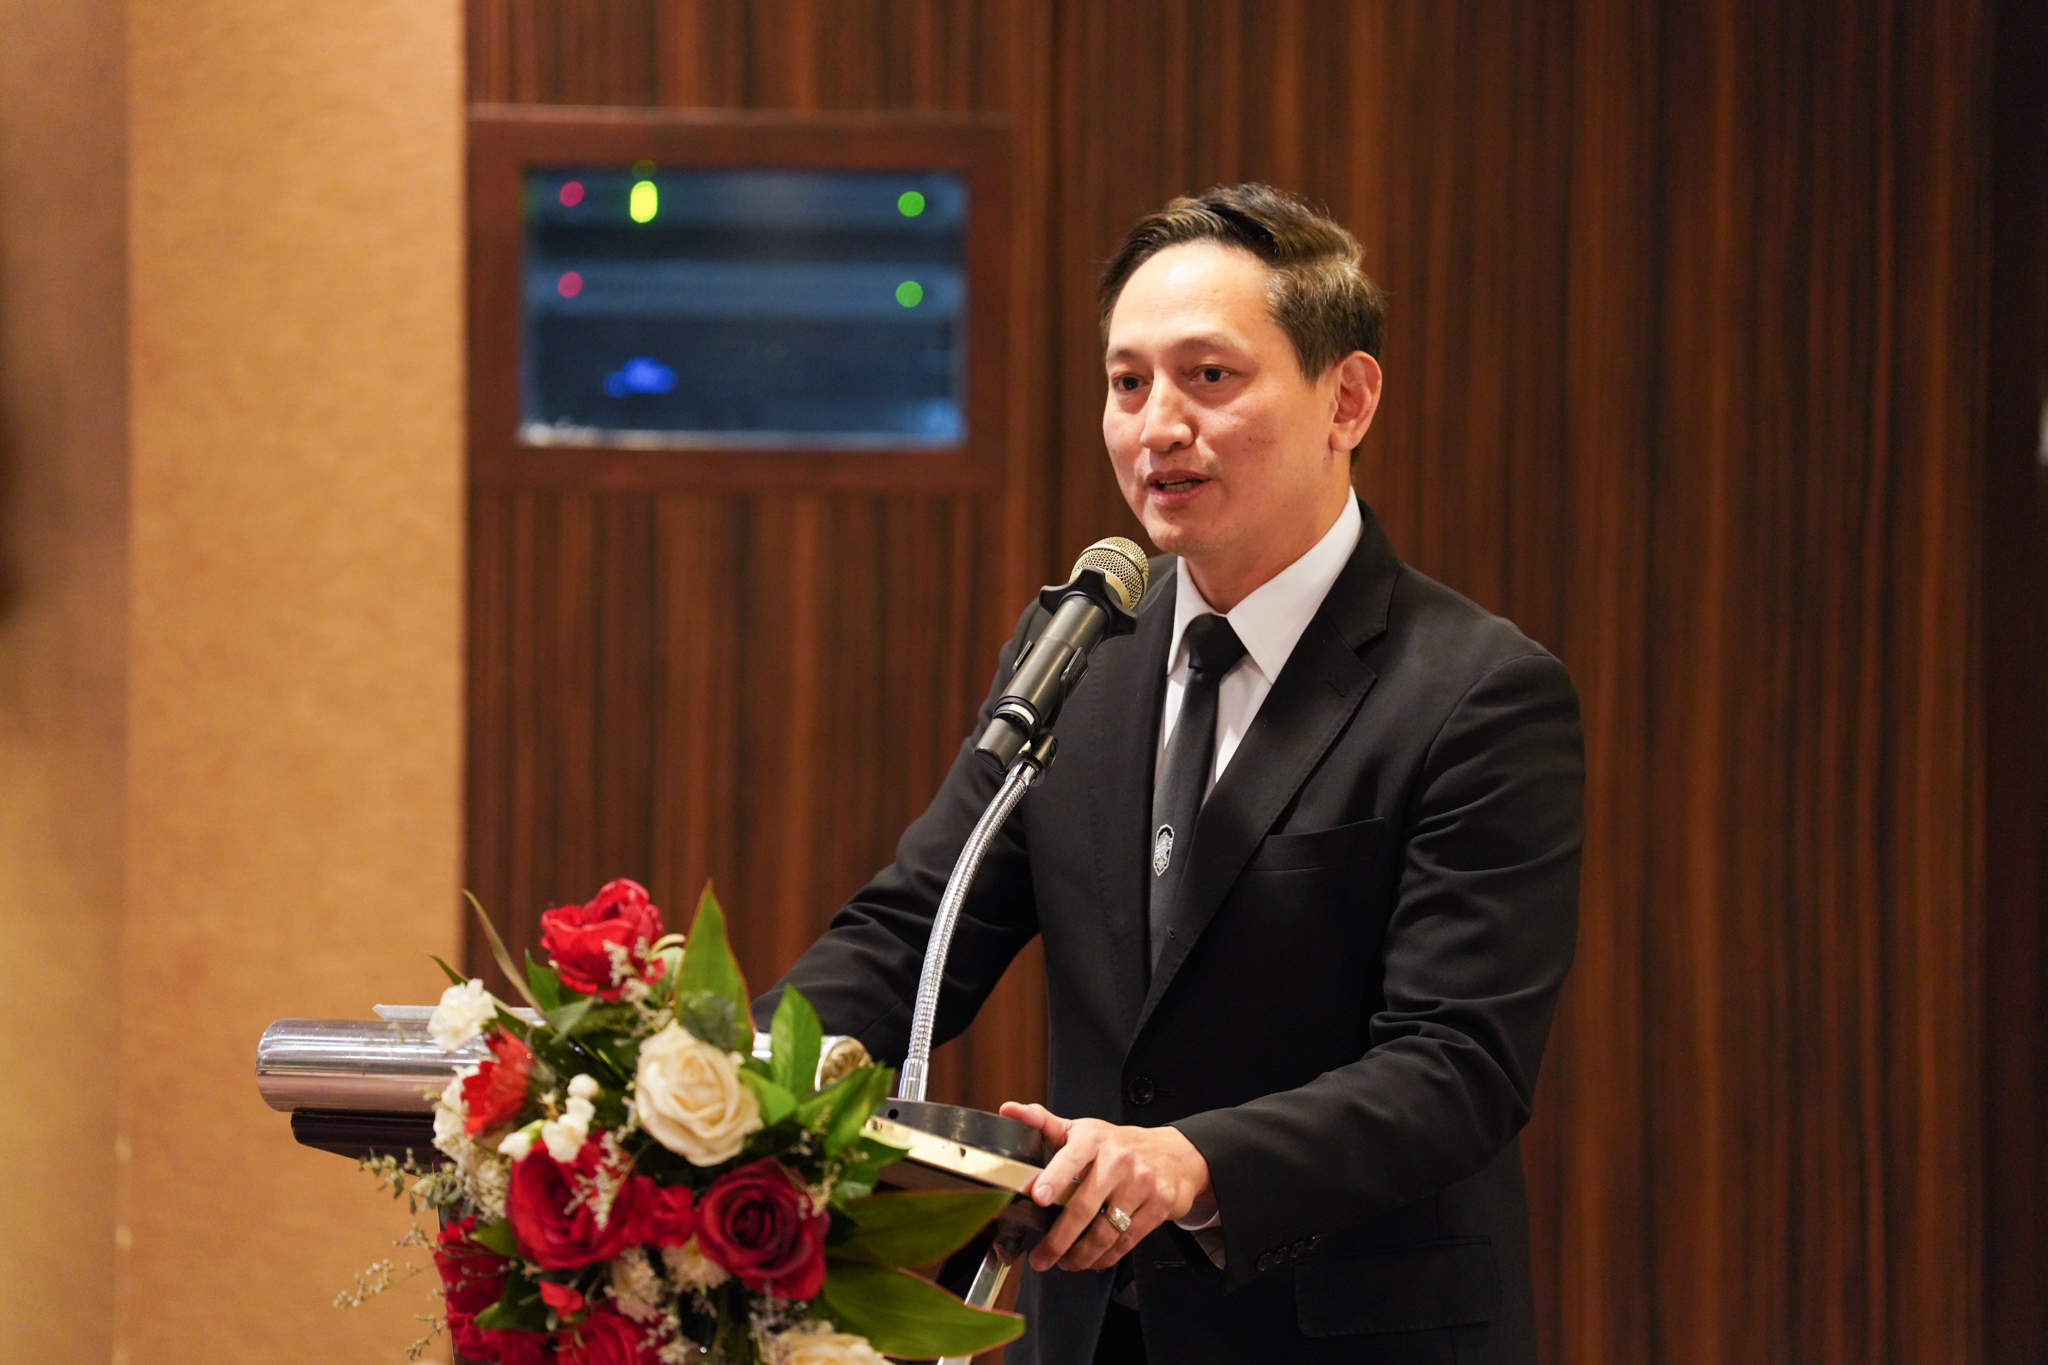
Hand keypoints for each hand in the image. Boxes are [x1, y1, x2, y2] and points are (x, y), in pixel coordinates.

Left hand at [999, 1101, 1211, 1272]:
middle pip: (1084, 1207)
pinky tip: (1092, 1260)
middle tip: (1041, 1258)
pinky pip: (1126, 1240)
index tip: (1037, 1196)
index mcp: (1094, 1139)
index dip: (1054, 1177)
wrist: (1176, 1155)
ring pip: (1105, 1231)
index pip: (1071, 1157)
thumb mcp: (1082, 1130)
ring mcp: (1141, 1184)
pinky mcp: (1159, 1206)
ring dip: (1081, 1255)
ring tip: (1065, 1263)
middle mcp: (1118, 1160)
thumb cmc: (1118, 1145)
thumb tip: (1008, 1109)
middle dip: (1058, 1239)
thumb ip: (1043, 1122)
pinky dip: (1106, 1257)